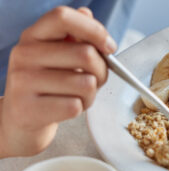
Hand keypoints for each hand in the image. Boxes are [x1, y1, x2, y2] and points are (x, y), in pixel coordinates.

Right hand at [0, 6, 116, 157]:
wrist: (21, 119)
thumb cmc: (48, 85)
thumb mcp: (58, 56)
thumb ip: (74, 36)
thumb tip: (86, 13)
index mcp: (33, 36)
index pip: (63, 17)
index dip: (94, 30)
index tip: (110, 47)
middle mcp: (24, 55)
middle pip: (85, 54)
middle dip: (102, 71)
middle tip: (96, 80)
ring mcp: (23, 82)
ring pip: (86, 84)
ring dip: (91, 94)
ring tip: (77, 96)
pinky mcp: (29, 109)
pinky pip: (75, 106)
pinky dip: (79, 109)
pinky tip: (66, 108)